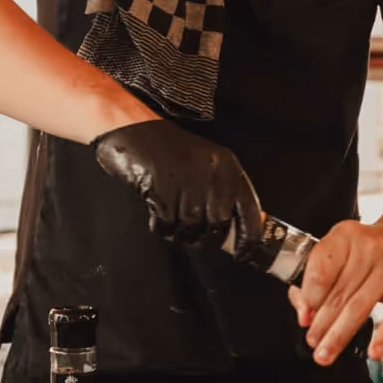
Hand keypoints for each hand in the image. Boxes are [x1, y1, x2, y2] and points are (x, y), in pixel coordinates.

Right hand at [91, 120, 261, 245]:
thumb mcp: (206, 166)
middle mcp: (211, 170)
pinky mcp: (161, 186)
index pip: (248, 208)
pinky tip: (157, 213)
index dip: (249, 236)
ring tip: (172, 220)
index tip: (245, 253)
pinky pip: (167, 222)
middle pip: (218, 223)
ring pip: (191, 226)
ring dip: (180, 233)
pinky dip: (161, 226)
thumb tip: (233, 233)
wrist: (134, 130)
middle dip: (206, 237)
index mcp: (227, 166)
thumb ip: (222, 195)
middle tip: (194, 237)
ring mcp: (186, 177)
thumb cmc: (171, 152)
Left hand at [288, 220, 382, 365]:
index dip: (309, 298)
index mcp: (344, 237)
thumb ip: (317, 278)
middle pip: (338, 292)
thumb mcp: (339, 250)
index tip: (304, 316)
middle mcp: (367, 249)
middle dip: (321, 323)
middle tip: (312, 341)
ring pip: (359, 306)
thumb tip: (305, 313)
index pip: (321, 270)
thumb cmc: (368, 249)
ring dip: (340, 335)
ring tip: (327, 352)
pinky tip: (374, 351)